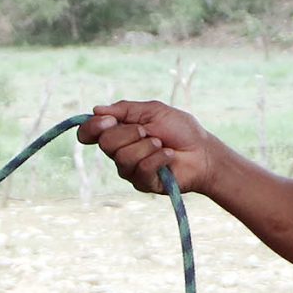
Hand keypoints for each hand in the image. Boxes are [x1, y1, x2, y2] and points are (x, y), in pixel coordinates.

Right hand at [78, 100, 226, 195]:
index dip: (93, 127)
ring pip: (123, 157)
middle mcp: (119, 151)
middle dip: (129, 133)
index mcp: (119, 131)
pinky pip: (140, 169)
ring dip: (147, 146)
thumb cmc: (181, 130)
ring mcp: (129, 169)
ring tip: (162, 144)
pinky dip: (158, 158)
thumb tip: (96, 110)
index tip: (108, 121)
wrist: (203, 152)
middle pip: (105, 144)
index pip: (90, 133)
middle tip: (148, 131)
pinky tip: (169, 156)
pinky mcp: (142, 183)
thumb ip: (125, 109)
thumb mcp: (154, 111)